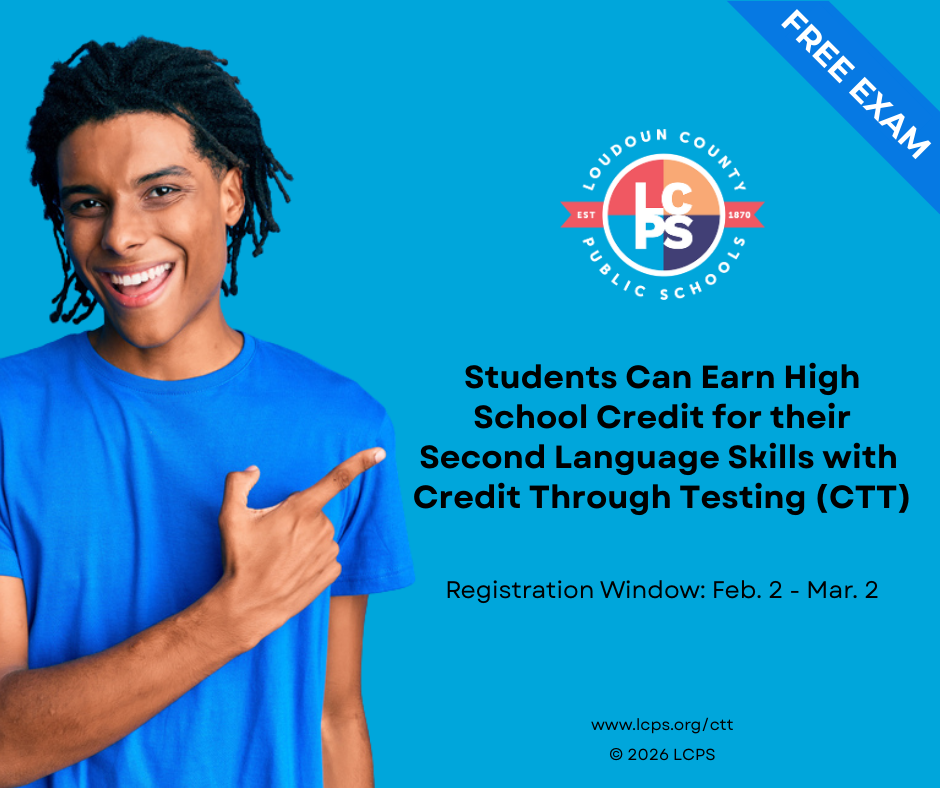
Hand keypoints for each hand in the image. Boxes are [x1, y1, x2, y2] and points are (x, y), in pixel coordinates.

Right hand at [211, 448, 385, 648]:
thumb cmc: (240, 559)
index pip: (337, 479)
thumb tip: (253, 470)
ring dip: (305, 540)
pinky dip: (313, 560)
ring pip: (321, 535)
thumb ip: (238, 484)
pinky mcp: (331, 571)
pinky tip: (293, 569)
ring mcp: (328, 551)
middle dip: (299, 519)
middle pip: (315, 512)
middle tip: (274, 538)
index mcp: (301, 509)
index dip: (360, 462)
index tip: (380, 452)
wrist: (248, 606)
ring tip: (280, 557)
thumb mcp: (230, 516)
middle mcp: (321, 527)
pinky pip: (327, 556)